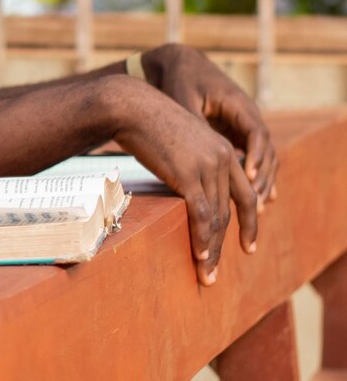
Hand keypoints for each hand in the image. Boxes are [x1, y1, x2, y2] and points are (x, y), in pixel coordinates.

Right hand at [108, 76, 257, 285]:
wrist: (130, 106)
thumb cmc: (147, 122)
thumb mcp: (180, 141)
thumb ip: (191, 163)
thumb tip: (185, 186)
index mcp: (224, 150)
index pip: (245, 194)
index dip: (249, 222)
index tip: (248, 244)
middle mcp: (223, 158)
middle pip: (232, 210)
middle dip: (228, 243)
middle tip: (219, 270)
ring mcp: (208, 166)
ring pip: (217, 217)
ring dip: (212, 250)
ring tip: (206, 274)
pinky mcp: (189, 175)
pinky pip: (201, 215)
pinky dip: (202, 239)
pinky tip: (199, 256)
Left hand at [144, 43, 278, 208]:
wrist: (181, 64)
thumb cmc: (180, 79)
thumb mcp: (182, 97)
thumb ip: (192, 122)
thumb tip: (196, 153)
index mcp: (238, 104)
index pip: (256, 133)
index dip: (255, 157)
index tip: (249, 178)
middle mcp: (248, 116)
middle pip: (266, 151)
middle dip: (262, 179)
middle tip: (255, 206)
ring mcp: (245, 126)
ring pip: (263, 158)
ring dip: (261, 183)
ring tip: (256, 210)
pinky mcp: (237, 134)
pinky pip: (252, 158)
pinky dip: (254, 178)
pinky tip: (255, 202)